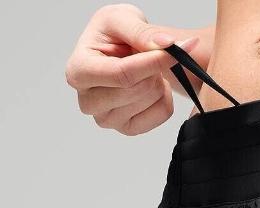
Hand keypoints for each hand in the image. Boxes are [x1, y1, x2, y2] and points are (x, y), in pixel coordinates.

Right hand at [65, 3, 199, 135]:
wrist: (119, 52)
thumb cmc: (113, 36)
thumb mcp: (121, 18)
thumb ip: (141, 30)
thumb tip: (166, 44)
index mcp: (79, 71)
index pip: (122, 74)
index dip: (152, 62)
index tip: (173, 50)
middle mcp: (88, 101)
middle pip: (137, 89)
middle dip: (153, 70)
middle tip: (148, 56)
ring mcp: (107, 119)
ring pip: (150, 100)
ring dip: (158, 81)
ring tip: (145, 70)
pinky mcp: (127, 129)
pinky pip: (162, 113)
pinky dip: (165, 97)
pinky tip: (150, 86)